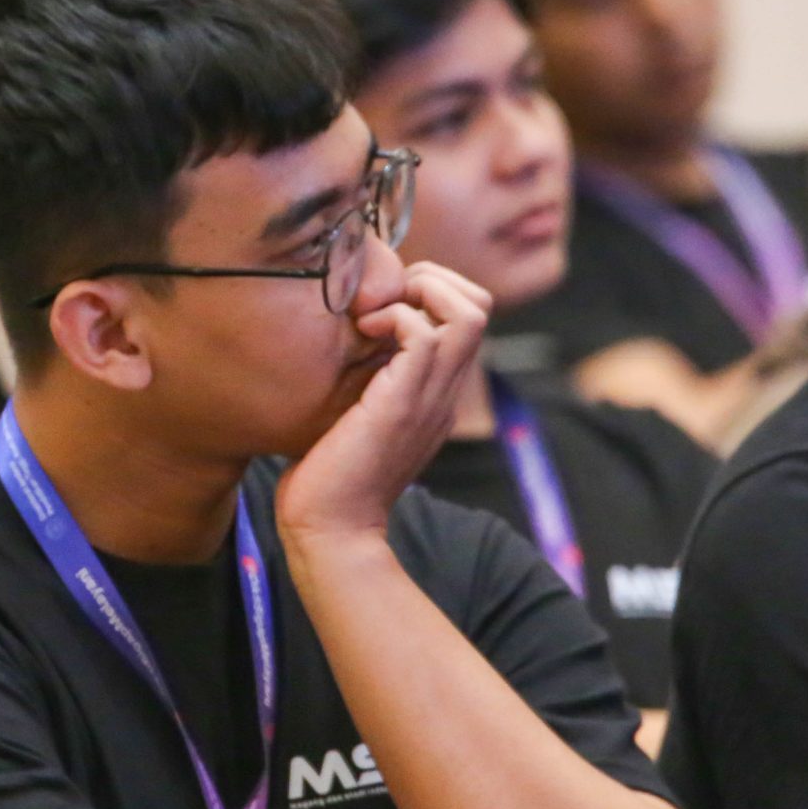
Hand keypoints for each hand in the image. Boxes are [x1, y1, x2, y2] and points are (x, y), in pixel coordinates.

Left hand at [275, 261, 490, 546]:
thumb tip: (349, 344)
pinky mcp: (405, 403)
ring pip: (467, 311)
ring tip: (376, 314)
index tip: (383, 304)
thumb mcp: (355, 416)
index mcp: (436, 393)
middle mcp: (444, 391)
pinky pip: (426, 333)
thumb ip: (367, 382)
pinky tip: (363, 334)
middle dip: (433, 279)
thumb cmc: (328, 478)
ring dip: (419, 292)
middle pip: (480, 304)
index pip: (468, 317)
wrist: (328, 529)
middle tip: (383, 300)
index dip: (432, 290)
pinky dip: (395, 316)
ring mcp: (431, 397)